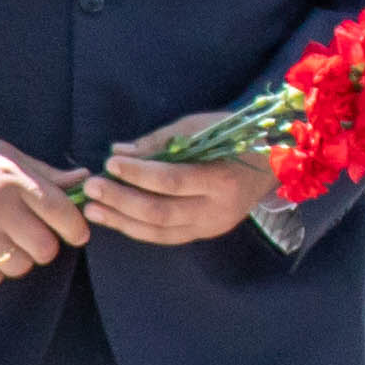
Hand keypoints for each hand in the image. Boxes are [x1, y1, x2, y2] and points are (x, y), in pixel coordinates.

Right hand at [0, 130, 92, 285]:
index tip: (75, 233)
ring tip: (6, 244)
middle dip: (46, 247)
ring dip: (19, 260)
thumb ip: (44, 173)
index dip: (76, 229)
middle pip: (44, 248)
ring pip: (19, 266)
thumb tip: (84, 179)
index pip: (61, 212)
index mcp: (14, 178)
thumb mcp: (6, 154)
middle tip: (34, 239)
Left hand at [83, 142, 279, 245]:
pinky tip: (114, 218)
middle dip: (121, 200)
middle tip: (92, 188)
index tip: (111, 163)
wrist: (272, 164)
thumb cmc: (235, 136)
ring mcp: (211, 227)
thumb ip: (160, 141)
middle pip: (161, 212)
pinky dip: (136, 229)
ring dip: (121, 220)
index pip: (172, 181)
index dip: (138, 174)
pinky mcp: (204, 233)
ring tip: (93, 209)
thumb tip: (120, 150)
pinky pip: (165, 237)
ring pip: (159, 231)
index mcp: (221, 179)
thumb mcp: (200, 127)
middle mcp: (217, 210)